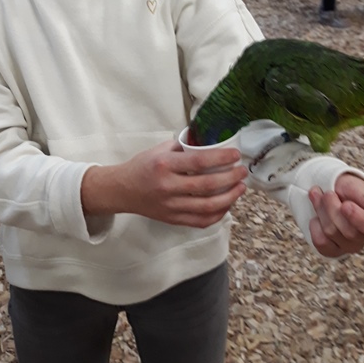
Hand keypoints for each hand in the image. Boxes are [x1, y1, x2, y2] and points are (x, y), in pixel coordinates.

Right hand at [81, 140, 246, 228]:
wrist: (121, 190)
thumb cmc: (142, 167)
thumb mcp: (159, 150)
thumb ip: (183, 147)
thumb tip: (208, 141)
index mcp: (165, 165)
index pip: (199, 161)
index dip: (221, 158)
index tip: (236, 155)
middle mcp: (168, 187)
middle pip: (207, 186)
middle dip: (231, 178)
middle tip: (242, 171)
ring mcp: (170, 206)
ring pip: (207, 207)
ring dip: (229, 197)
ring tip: (240, 188)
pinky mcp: (172, 219)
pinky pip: (200, 221)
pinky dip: (218, 214)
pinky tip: (227, 204)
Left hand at [308, 173, 363, 257]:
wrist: (331, 188)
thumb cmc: (350, 190)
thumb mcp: (361, 190)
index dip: (359, 219)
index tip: (346, 204)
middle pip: (349, 232)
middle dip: (334, 208)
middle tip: (328, 192)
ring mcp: (348, 247)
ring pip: (332, 233)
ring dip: (322, 210)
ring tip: (321, 196)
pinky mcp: (331, 250)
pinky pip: (320, 243)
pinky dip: (315, 225)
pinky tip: (318, 215)